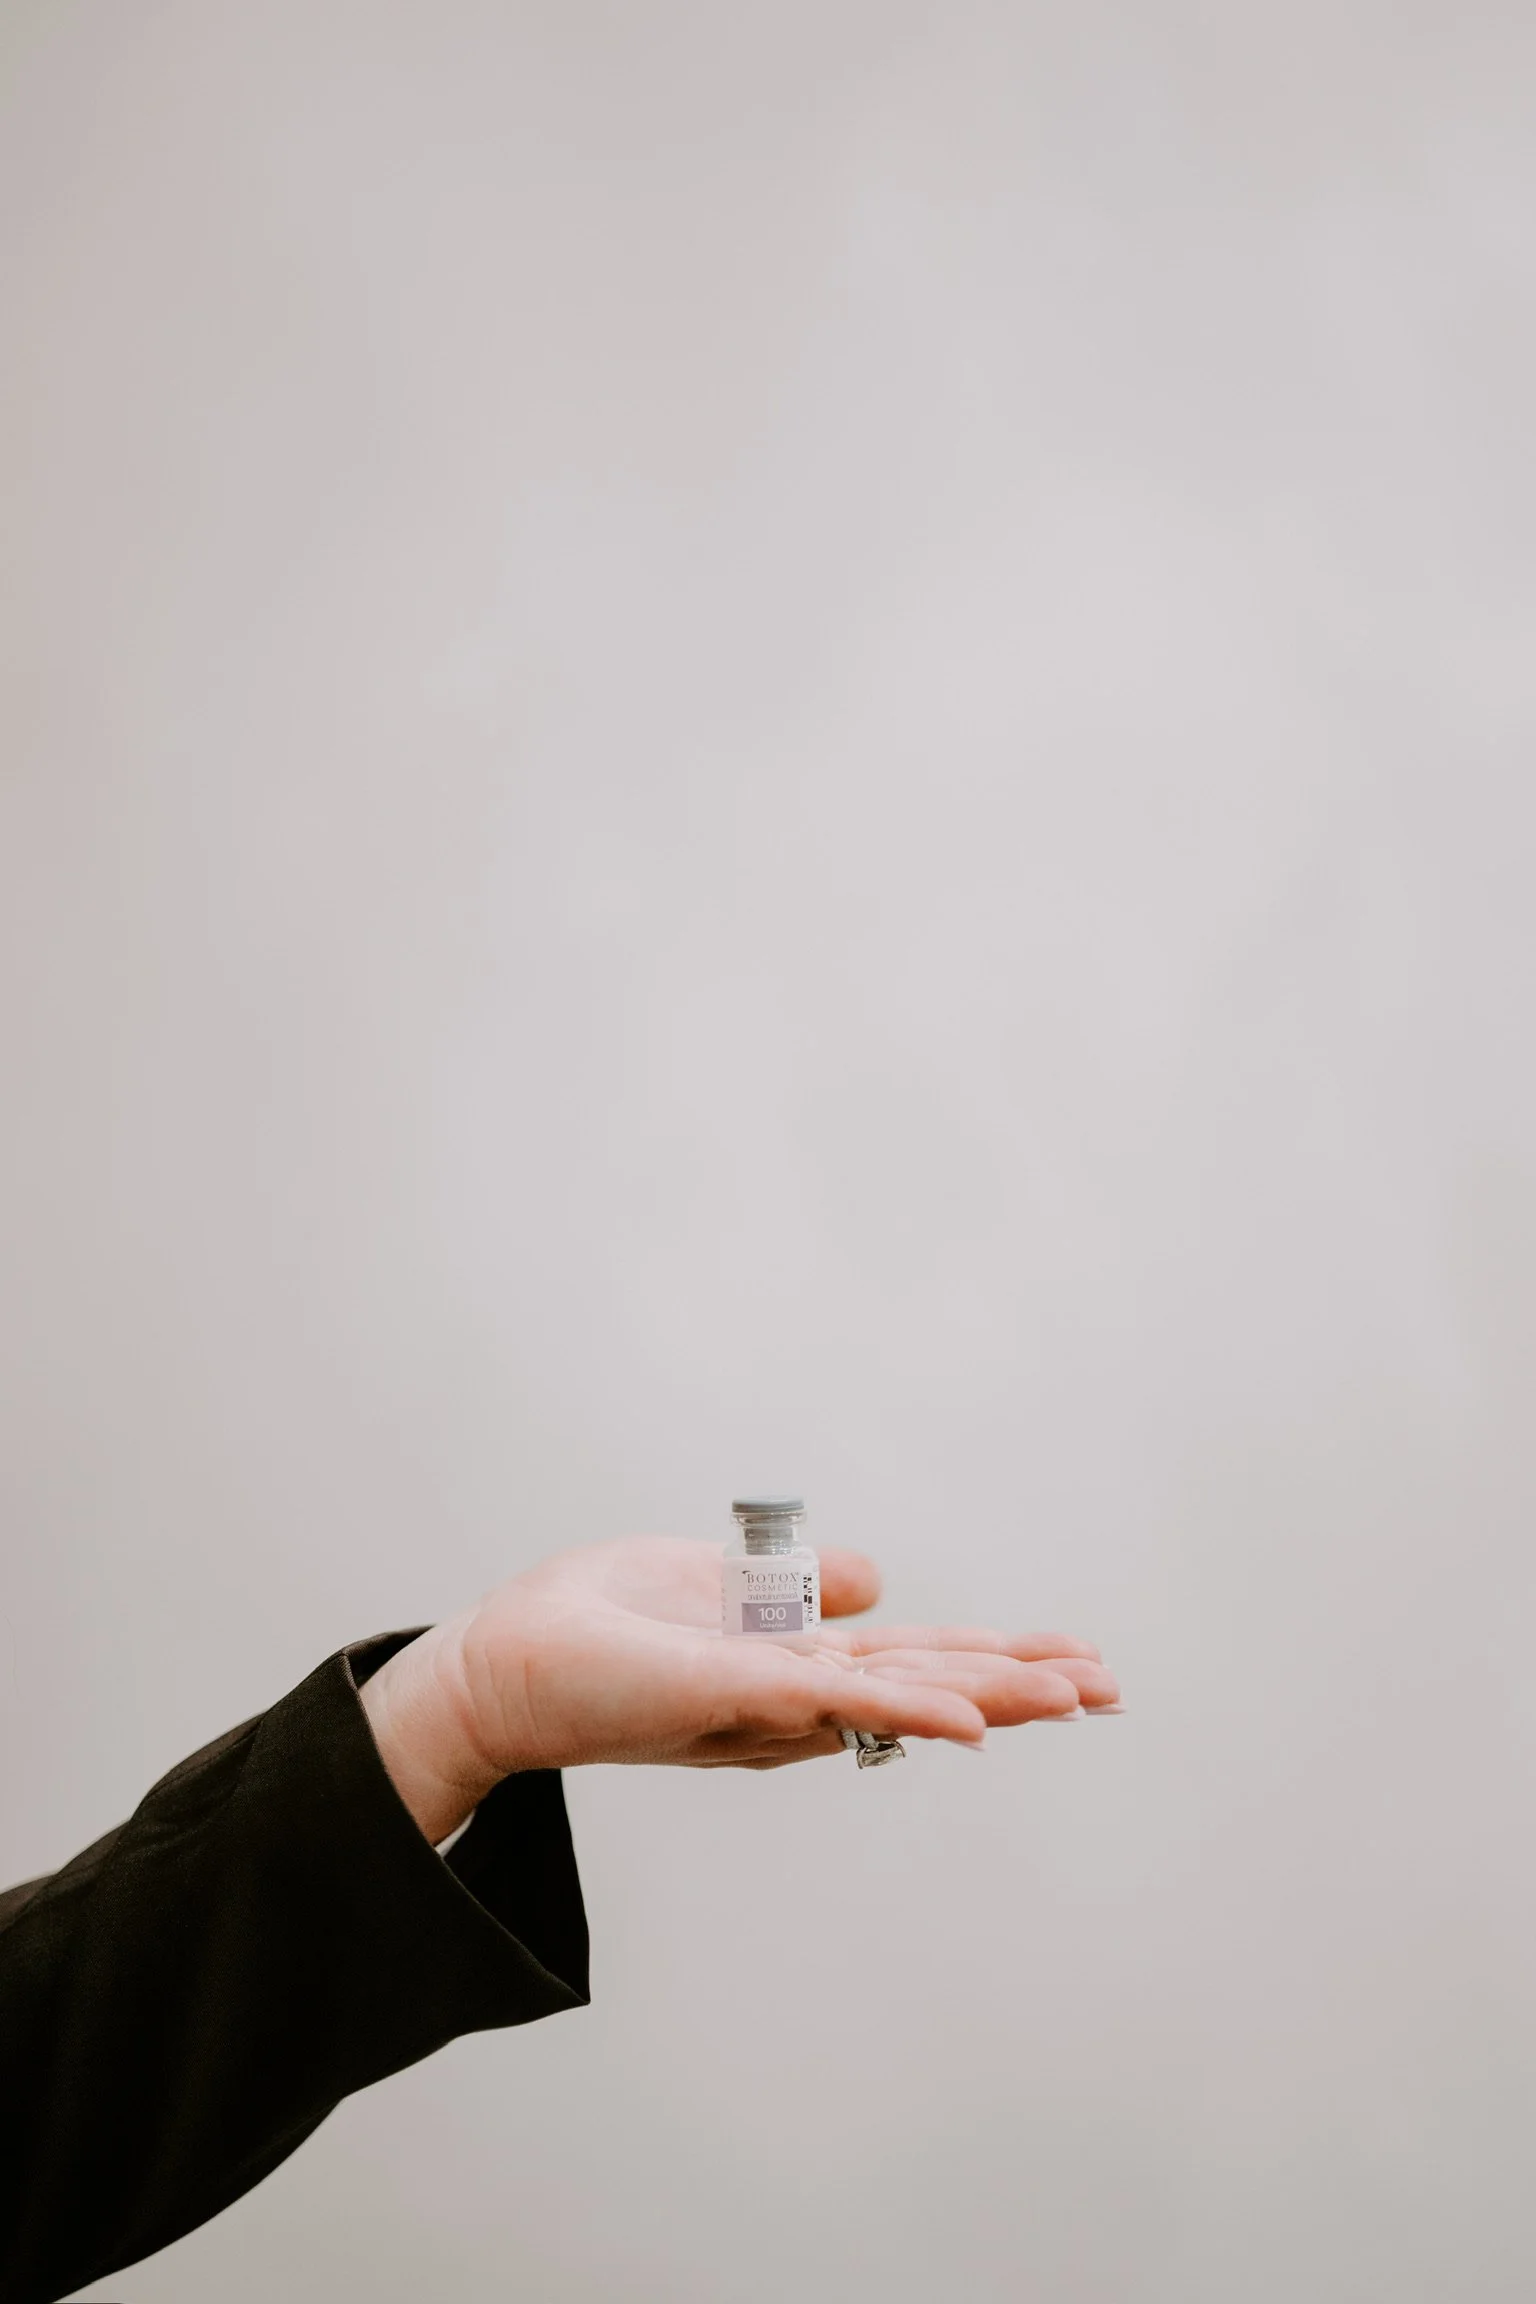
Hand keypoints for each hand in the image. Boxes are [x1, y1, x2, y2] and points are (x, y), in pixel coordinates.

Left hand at [360, 1536, 1119, 1843]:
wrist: (501, 1665)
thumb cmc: (595, 1627)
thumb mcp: (715, 1581)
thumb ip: (799, 1588)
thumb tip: (874, 1578)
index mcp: (799, 1665)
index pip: (918, 1659)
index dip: (997, 1656)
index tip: (1079, 1658)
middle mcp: (797, 1695)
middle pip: (931, 1685)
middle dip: (1023, 1685)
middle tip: (1113, 1690)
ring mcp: (770, 1702)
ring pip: (904, 1699)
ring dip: (995, 1696)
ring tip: (1077, 1697)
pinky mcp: (731, 1695)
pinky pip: (833, 1704)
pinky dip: (911, 1711)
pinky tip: (975, 1719)